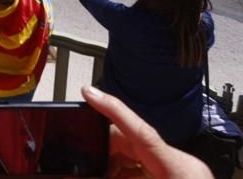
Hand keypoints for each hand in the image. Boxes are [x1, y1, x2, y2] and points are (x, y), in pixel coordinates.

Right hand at [82, 85, 212, 178]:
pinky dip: (124, 172)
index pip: (141, 129)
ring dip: (111, 164)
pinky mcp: (175, 177)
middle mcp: (180, 165)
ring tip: (93, 173)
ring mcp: (179, 172)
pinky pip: (144, 168)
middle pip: (133, 142)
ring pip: (135, 155)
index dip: (112, 108)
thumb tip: (81, 173)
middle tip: (82, 157)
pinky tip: (111, 177)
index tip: (88, 91)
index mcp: (178, 168)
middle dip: (104, 147)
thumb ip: (112, 178)